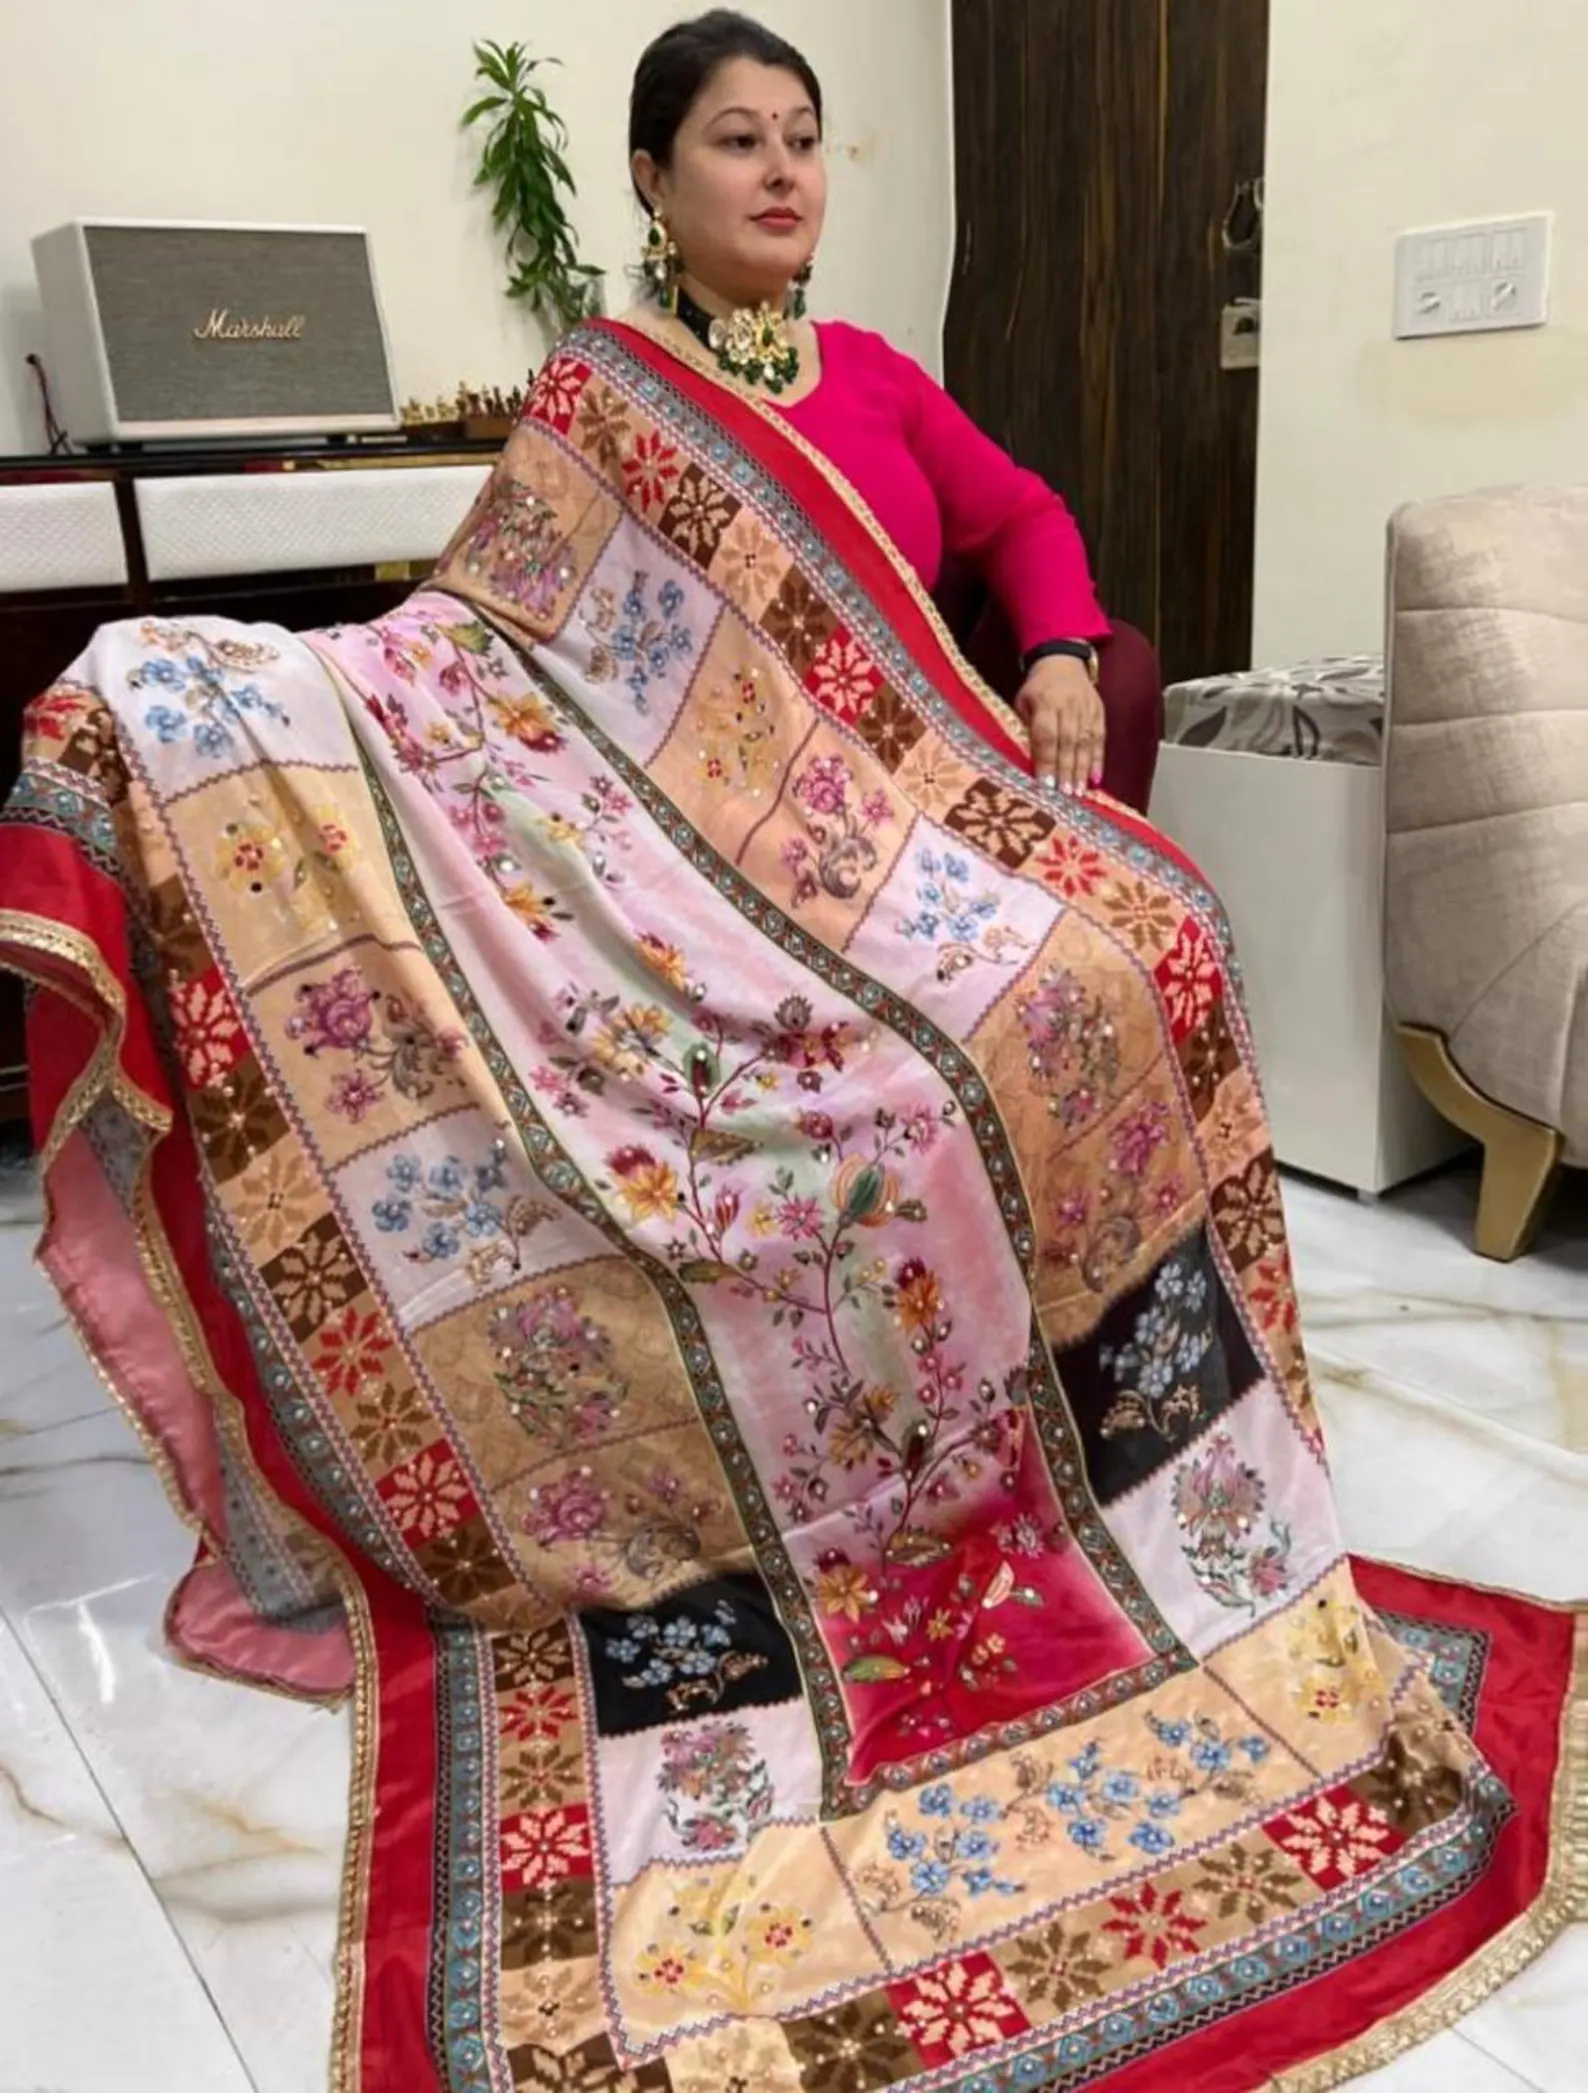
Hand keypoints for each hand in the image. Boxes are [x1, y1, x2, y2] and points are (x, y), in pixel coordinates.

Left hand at [1016, 655, 1105, 797]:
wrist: (1063, 661)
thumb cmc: (1036, 689)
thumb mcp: (1022, 702)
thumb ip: (1025, 728)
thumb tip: (1026, 763)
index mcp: (1045, 701)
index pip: (1046, 735)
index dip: (1046, 761)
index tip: (1045, 785)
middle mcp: (1068, 705)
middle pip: (1068, 742)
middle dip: (1066, 771)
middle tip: (1064, 795)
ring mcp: (1087, 709)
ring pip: (1086, 743)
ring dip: (1082, 770)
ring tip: (1078, 793)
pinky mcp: (1099, 713)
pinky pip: (1100, 739)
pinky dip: (1098, 760)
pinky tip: (1096, 779)